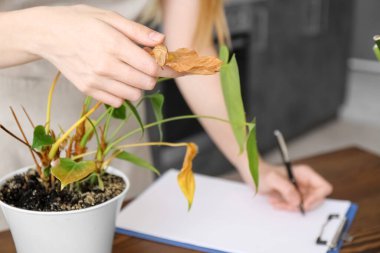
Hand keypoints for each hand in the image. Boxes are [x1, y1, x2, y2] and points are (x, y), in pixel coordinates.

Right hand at [24, 5, 178, 106]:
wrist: (48, 34)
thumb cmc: (81, 22)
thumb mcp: (110, 18)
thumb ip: (138, 31)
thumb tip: (162, 40)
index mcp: (114, 45)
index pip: (151, 67)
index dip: (160, 65)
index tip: (159, 60)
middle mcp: (106, 66)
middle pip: (146, 84)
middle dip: (151, 76)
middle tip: (144, 66)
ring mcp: (96, 81)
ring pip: (134, 95)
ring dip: (138, 86)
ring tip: (129, 72)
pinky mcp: (88, 90)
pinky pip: (117, 101)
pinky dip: (122, 93)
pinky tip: (116, 80)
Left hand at [259, 164, 332, 211]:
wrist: (254, 175)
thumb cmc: (262, 173)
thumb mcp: (272, 179)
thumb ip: (286, 188)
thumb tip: (297, 201)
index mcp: (305, 173)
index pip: (324, 188)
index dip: (317, 198)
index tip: (304, 203)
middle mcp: (305, 181)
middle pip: (317, 199)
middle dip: (302, 205)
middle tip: (288, 204)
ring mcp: (300, 189)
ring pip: (305, 205)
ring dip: (291, 207)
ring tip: (277, 202)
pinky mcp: (294, 196)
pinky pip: (296, 206)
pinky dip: (287, 207)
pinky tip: (276, 202)